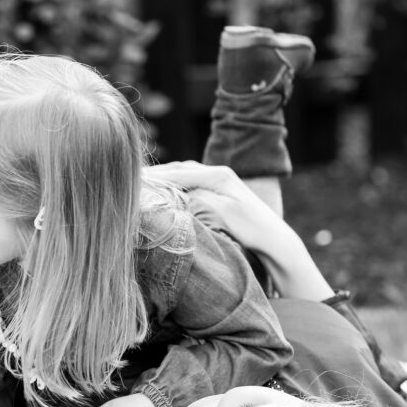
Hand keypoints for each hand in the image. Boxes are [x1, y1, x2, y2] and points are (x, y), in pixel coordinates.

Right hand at [146, 162, 289, 255]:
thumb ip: (197, 199)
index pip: (177, 172)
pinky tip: (164, 191)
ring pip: (183, 173)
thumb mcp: (222, 213)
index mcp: (217, 175)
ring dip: (164, 177)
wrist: (275, 238)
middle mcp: (217, 172)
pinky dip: (174, 183)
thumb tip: (172, 193)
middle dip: (155, 174)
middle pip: (178, 168)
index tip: (133, 181)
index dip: (154, 177)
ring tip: (143, 184)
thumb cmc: (250, 228)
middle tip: (131, 180)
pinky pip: (190, 181)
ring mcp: (219, 180)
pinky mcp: (219, 189)